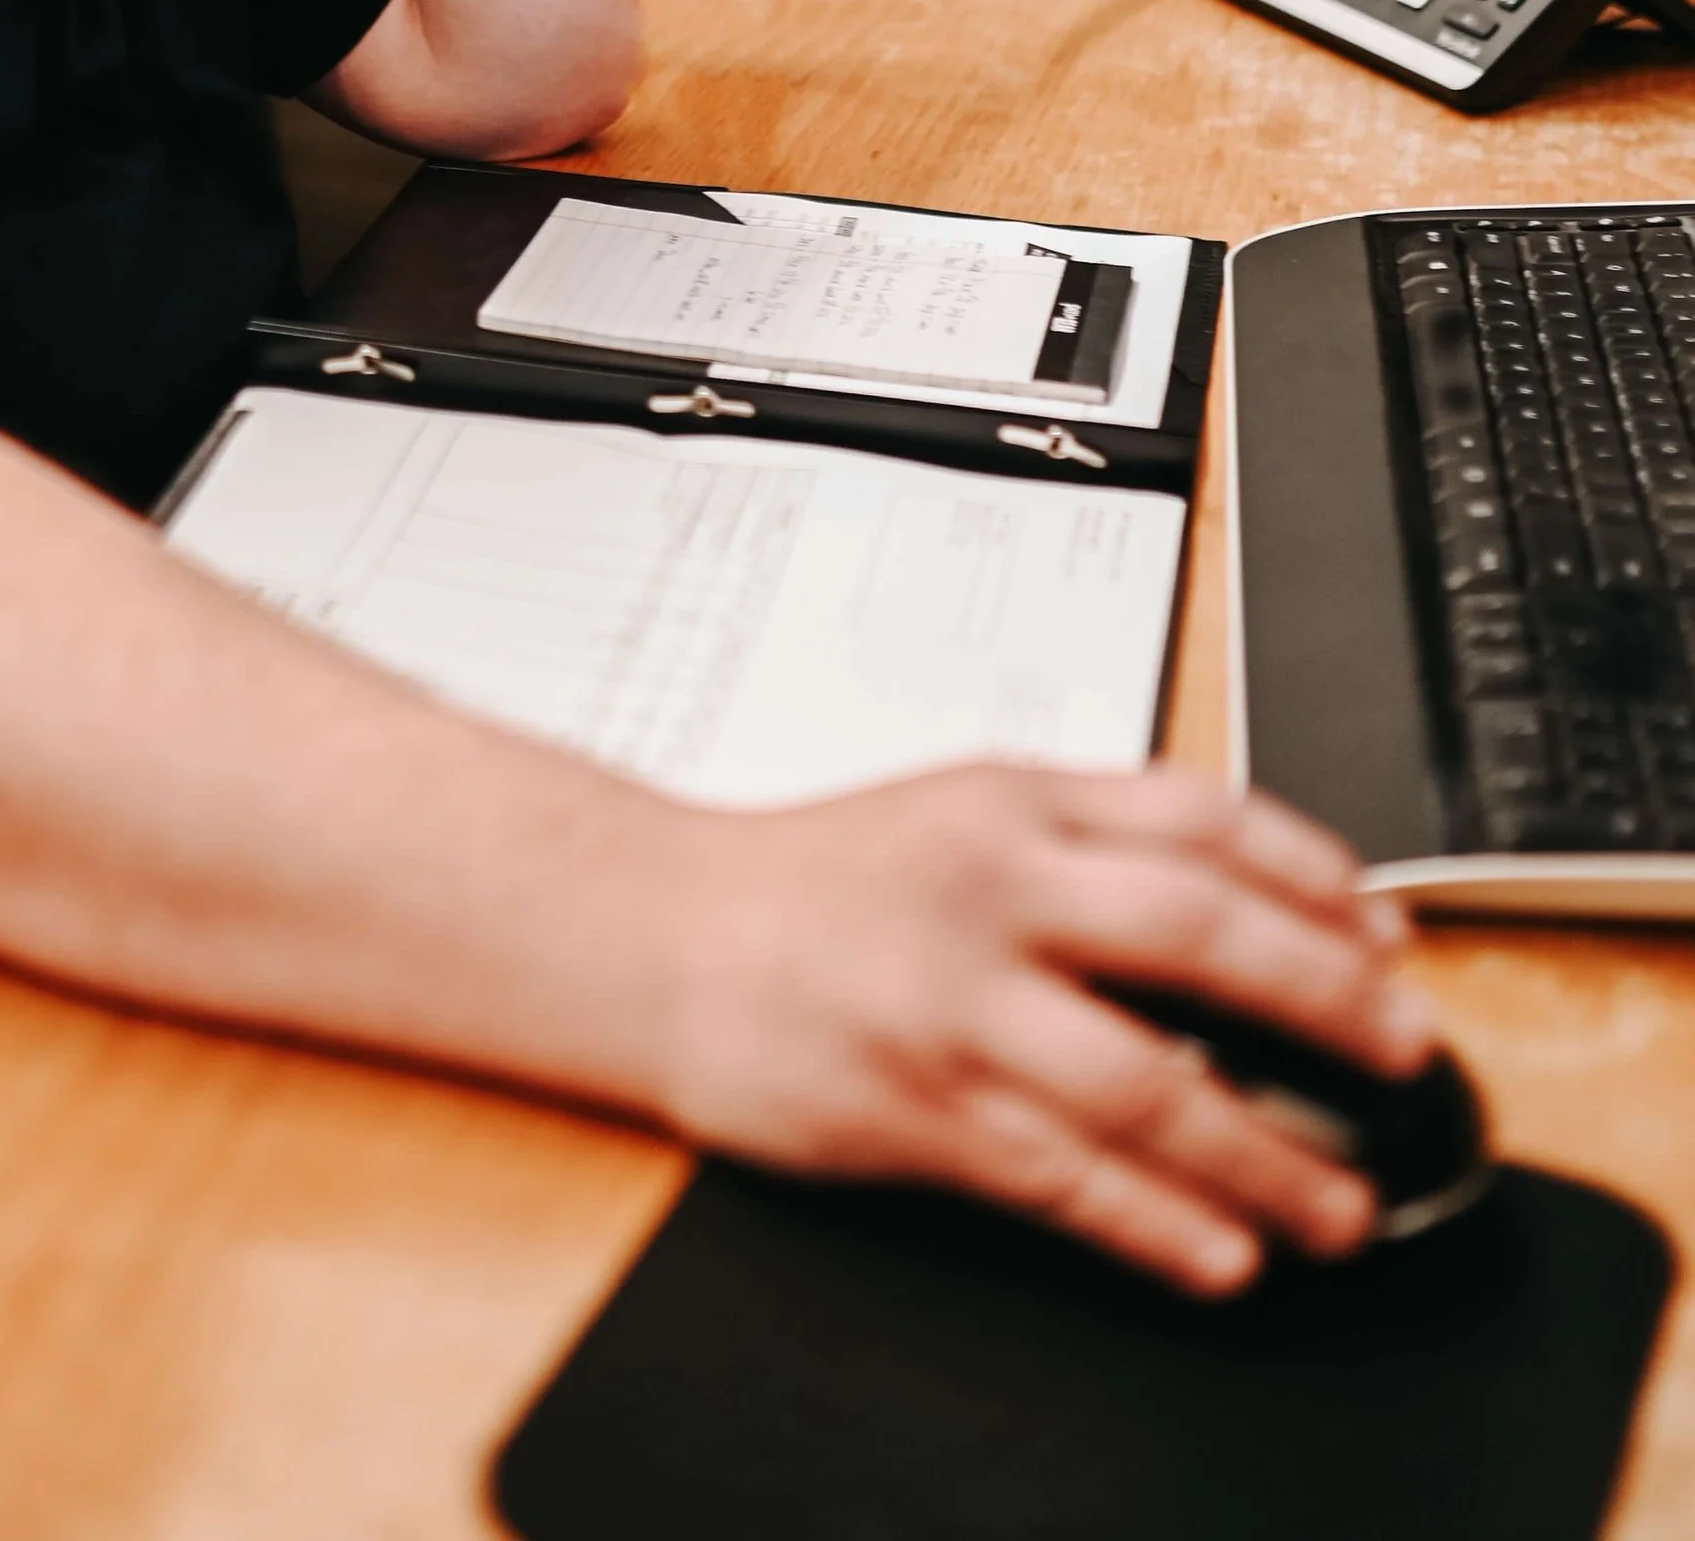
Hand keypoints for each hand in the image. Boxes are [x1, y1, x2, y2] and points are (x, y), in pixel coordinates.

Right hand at [660, 762, 1428, 1294]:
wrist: (649, 931)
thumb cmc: (810, 879)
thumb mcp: (956, 808)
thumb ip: (1089, 837)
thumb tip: (1250, 897)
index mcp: (1012, 801)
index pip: (1199, 815)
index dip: (1316, 875)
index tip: (1387, 936)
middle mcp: (991, 889)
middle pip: (1197, 933)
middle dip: (1325, 1000)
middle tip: (1405, 1056)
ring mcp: (952, 1003)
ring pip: (1144, 1084)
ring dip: (1263, 1155)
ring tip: (1340, 1205)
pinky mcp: (910, 1109)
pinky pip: (1060, 1178)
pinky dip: (1154, 1224)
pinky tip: (1218, 1253)